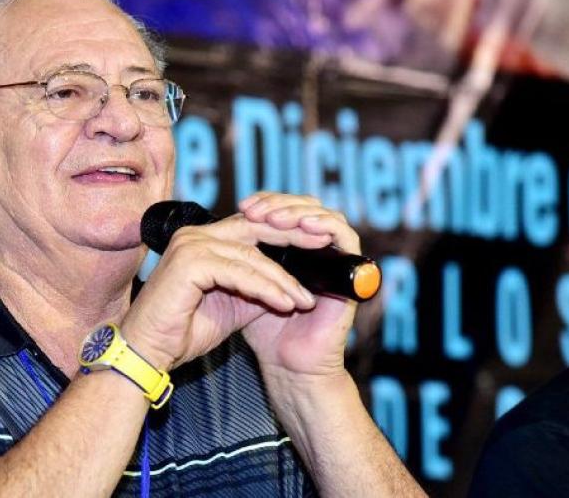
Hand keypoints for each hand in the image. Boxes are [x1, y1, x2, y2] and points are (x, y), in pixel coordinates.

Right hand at [120, 192, 355, 377]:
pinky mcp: (189, 263)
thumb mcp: (232, 305)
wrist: (148, 353)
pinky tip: (285, 303)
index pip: (253, 227)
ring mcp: (190, 245)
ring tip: (305, 299)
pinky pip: (239, 272)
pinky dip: (265, 288)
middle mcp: (194, 235)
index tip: (318, 244)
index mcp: (202, 239)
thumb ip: (257, 287)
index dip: (286, 233)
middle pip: (256, 229)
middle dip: (294, 238)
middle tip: (325, 249)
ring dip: (282, 278)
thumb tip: (292, 283)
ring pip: (251, 255)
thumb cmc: (183, 331)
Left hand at [236, 193, 358, 379]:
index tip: (241, 206)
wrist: (289, 366)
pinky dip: (325, 225)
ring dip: (297, 211)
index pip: (287, 209)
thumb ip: (240, 256)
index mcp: (296, 249)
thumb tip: (216, 225)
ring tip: (272, 218)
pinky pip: (346, 236)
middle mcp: (318, 250)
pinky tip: (303, 225)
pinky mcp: (351, 273)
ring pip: (325, 214)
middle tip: (253, 208)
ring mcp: (336, 259)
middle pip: (305, 206)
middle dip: (278, 203)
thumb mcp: (247, 284)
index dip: (267, 202)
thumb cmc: (266, 331)